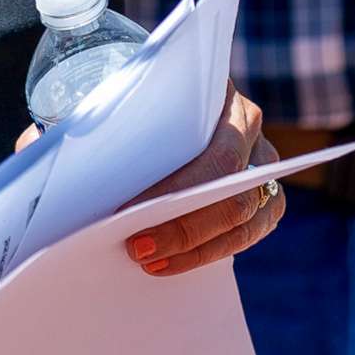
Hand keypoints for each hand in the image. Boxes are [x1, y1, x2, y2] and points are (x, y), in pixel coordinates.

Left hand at [122, 81, 282, 276]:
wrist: (174, 91)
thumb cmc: (150, 93)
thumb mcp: (143, 92)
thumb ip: (131, 119)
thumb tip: (92, 159)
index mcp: (227, 100)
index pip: (218, 160)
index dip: (177, 192)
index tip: (130, 212)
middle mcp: (252, 131)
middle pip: (235, 198)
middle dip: (185, 231)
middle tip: (138, 248)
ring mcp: (261, 164)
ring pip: (247, 223)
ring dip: (198, 249)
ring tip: (152, 262)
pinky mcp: (262, 194)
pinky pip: (246, 233)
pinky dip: (208, 252)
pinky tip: (171, 261)